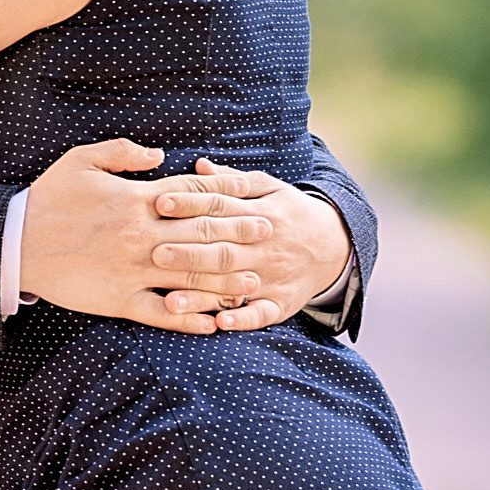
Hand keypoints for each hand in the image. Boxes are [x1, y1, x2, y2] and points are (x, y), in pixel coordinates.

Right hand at [20, 142, 290, 330]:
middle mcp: (142, 236)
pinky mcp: (119, 300)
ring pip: (191, 277)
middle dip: (239, 233)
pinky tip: (213, 324)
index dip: (227, 194)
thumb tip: (162, 155)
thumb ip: (124, 153)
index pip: (194, 196)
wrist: (13, 243)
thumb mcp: (82, 160)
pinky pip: (162, 313)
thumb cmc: (48, 198)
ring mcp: (133, 271)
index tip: (254, 195)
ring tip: (255, 282)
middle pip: (203, 234)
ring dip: (226, 280)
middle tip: (270, 233)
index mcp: (136, 200)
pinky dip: (189, 319)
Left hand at [160, 164, 350, 332]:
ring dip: (202, 296)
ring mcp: (272, 277)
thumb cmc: (290, 213)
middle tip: (155, 253)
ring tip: (170, 301)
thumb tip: (199, 166)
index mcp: (260, 214)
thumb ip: (233, 181)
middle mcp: (264, 247)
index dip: (190, 204)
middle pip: (222, 249)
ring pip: (234, 286)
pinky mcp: (280, 304)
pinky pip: (260, 315)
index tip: (160, 203)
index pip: (220, 207)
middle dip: (189, 252)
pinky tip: (219, 324)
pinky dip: (241, 320)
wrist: (334, 245)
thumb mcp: (270, 189)